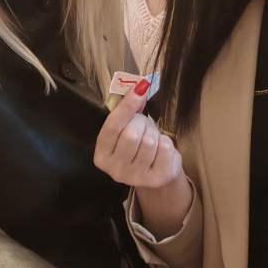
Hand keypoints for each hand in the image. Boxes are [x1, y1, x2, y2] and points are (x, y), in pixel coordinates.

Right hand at [94, 81, 193, 239]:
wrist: (156, 174)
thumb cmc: (138, 148)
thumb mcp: (127, 130)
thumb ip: (128, 112)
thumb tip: (139, 88)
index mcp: (102, 156)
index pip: (112, 126)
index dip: (127, 106)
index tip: (139, 89)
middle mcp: (115, 170)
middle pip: (131, 134)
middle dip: (142, 123)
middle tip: (144, 127)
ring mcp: (135, 178)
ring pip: (149, 141)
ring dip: (154, 134)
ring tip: (152, 140)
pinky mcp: (156, 179)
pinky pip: (164, 148)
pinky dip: (166, 143)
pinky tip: (161, 151)